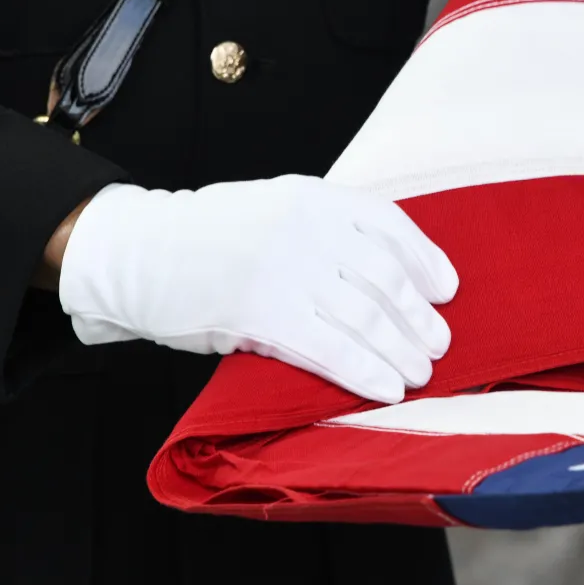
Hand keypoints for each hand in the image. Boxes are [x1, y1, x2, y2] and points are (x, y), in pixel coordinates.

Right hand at [57, 175, 458, 402]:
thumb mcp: (272, 212)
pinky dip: (365, 370)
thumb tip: (383, 283)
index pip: (387, 223)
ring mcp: (285, 268)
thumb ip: (322, 235)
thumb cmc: (207, 236)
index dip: (424, 258)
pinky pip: (329, 346)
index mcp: (311, 196)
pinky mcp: (262, 310)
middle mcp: (305, 226)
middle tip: (439, 342)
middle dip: (418, 315)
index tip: (446, 287)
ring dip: (400, 348)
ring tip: (420, 371)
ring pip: (365, 314)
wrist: (137, 250)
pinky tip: (386, 388)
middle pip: (385, 275)